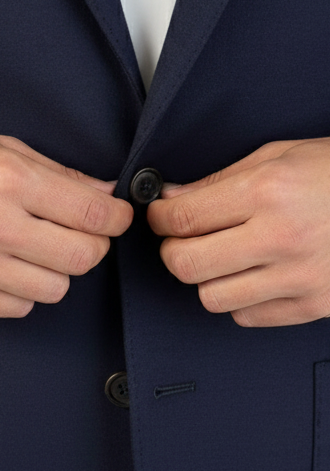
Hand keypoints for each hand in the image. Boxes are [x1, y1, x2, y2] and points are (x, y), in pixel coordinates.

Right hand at [0, 124, 131, 316]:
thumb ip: (54, 172)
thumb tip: (102, 193)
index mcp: (8, 180)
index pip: (92, 213)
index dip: (116, 217)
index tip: (116, 215)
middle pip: (83, 257)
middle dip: (92, 243)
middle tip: (80, 230)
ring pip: (55, 289)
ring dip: (56, 269)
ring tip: (36, 247)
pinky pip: (18, 308)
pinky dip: (24, 290)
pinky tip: (8, 264)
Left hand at [147, 139, 329, 326]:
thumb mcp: (280, 155)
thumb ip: (220, 180)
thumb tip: (171, 199)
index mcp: (269, 192)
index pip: (183, 218)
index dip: (157, 218)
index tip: (158, 215)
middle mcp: (281, 238)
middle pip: (187, 264)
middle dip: (172, 250)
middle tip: (179, 238)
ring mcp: (300, 278)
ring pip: (212, 297)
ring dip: (205, 277)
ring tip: (218, 256)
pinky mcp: (315, 306)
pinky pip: (248, 315)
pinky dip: (239, 298)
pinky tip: (252, 274)